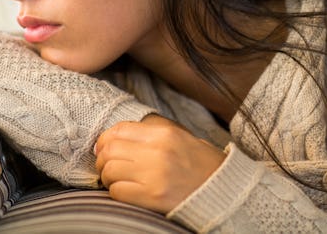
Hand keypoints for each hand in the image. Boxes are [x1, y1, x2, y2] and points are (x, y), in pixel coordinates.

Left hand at [94, 114, 225, 212]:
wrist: (225, 191)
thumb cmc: (201, 164)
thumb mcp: (180, 137)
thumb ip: (151, 133)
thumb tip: (116, 136)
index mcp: (163, 133)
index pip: (119, 130)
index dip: (105, 139)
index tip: (103, 147)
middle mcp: (157, 151)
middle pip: (110, 149)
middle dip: (102, 159)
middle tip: (105, 166)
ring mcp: (154, 174)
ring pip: (110, 170)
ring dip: (107, 177)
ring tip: (114, 180)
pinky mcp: (153, 197)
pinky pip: (118, 192)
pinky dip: (115, 192)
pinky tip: (124, 191)